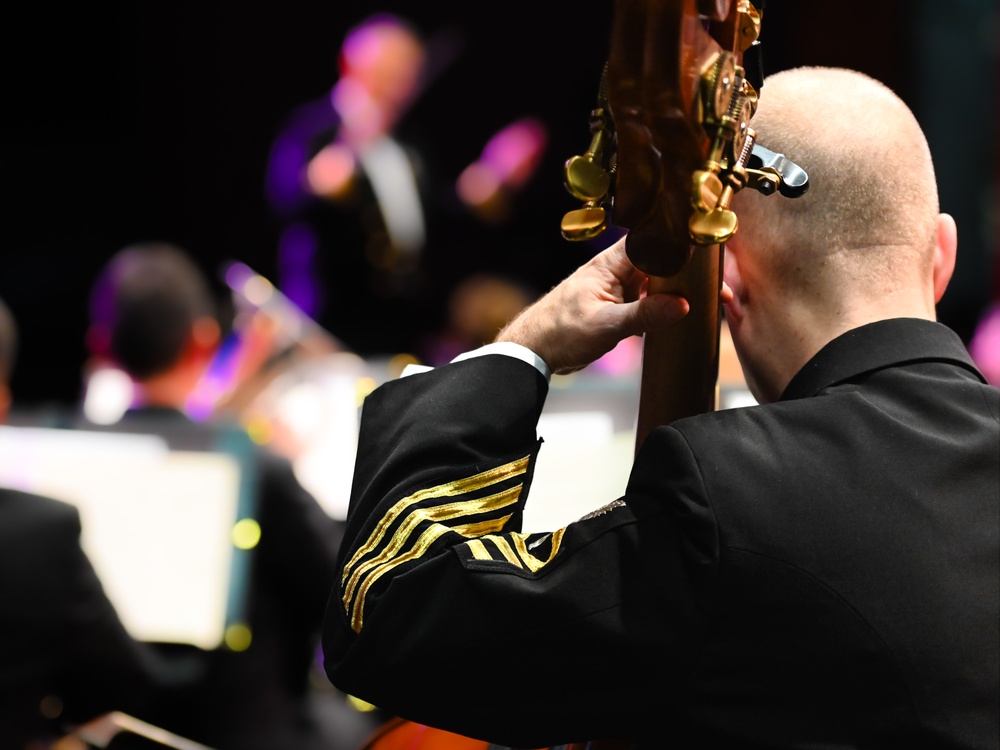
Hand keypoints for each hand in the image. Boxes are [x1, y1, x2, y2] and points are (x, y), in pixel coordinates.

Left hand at [495, 235, 690, 374]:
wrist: (533, 351)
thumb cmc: (560, 332)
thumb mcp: (606, 325)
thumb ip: (644, 314)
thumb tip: (682, 305)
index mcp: (609, 264)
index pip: (651, 241)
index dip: (679, 246)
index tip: (708, 258)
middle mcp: (614, 272)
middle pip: (659, 262)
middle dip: (685, 274)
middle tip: (717, 291)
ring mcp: (616, 289)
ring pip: (655, 283)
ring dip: (676, 293)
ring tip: (708, 302)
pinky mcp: (616, 307)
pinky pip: (646, 301)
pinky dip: (661, 309)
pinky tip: (678, 319)